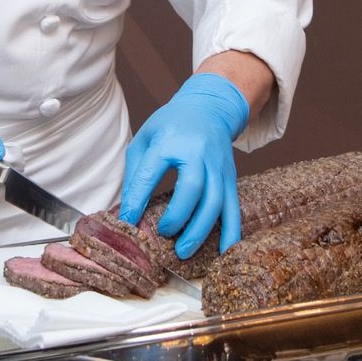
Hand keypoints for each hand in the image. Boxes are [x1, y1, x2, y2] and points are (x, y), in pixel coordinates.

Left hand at [118, 73, 249, 257]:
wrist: (210, 107)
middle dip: (177, 217)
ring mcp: (218, 166)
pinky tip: (225, 252)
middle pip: (192, 189)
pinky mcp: (230, 178)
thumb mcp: (146, 138)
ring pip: (215, 202)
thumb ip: (136, 172)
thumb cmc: (171, 125)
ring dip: (200, 231)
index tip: (127, 222)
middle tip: (164, 234)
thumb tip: (127, 211)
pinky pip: (234, 208)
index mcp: (169, 141)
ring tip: (184, 251)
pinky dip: (231, 232)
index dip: (137, 200)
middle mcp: (197, 153)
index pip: (151, 173)